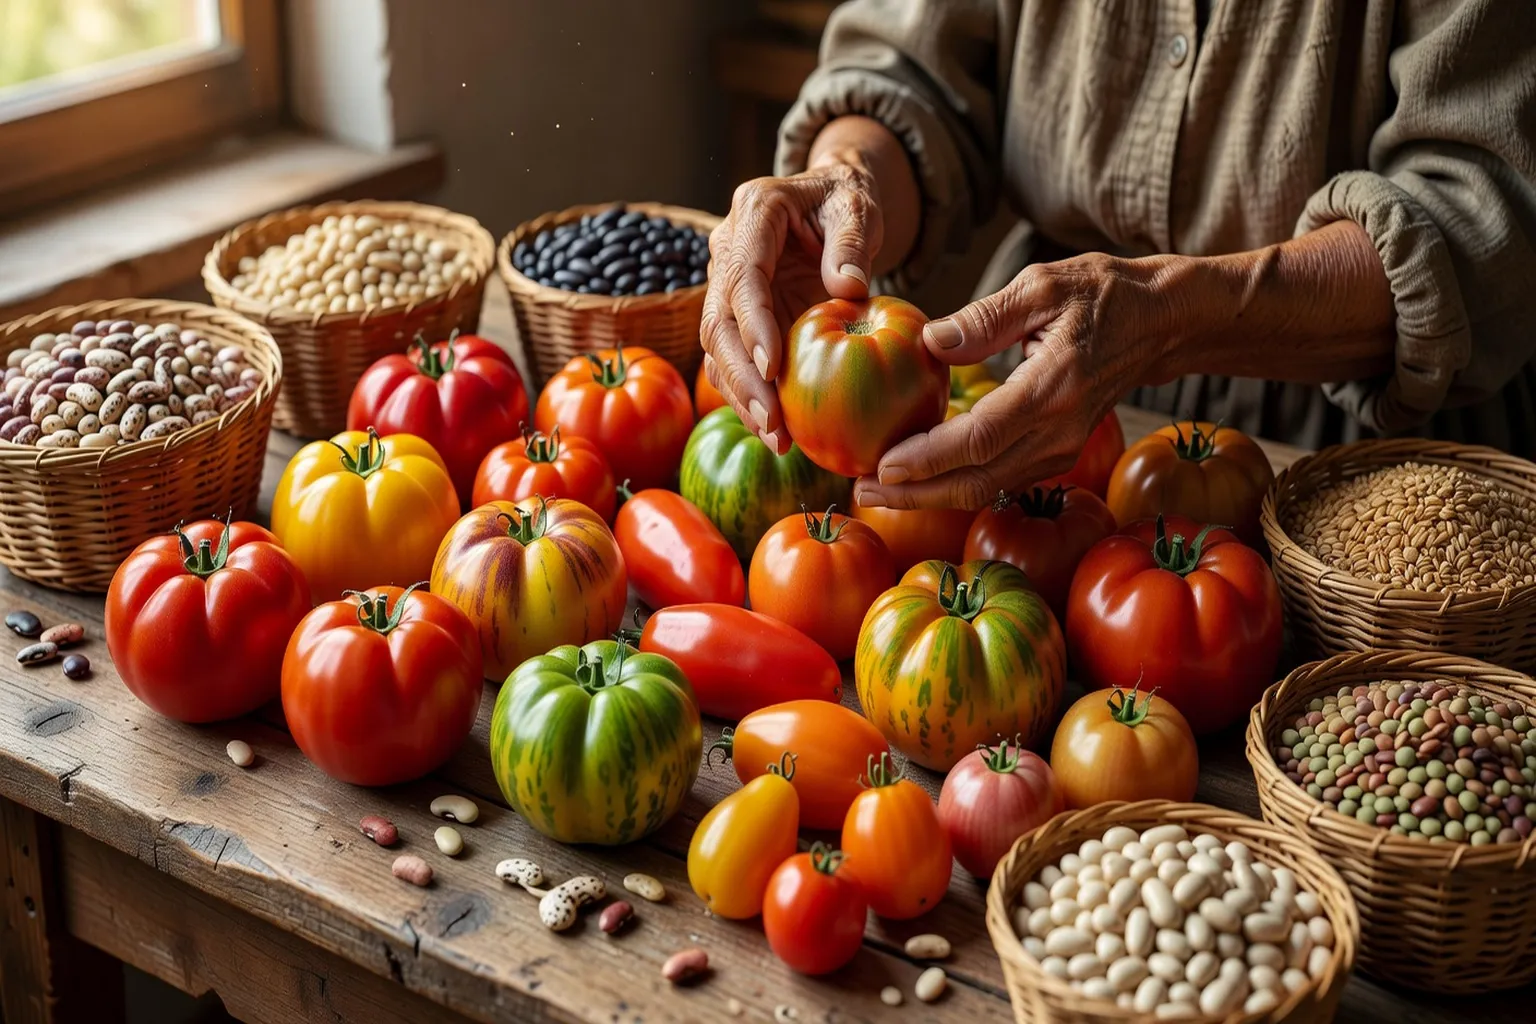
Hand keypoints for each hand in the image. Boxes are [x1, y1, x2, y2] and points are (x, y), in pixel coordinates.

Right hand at [700, 162, 880, 454]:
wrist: (828, 204)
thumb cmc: (845, 201)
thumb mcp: (858, 206)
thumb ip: (852, 241)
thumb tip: (849, 288)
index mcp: (754, 212)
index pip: (743, 275)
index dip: (753, 323)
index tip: (772, 367)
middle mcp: (727, 251)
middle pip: (719, 322)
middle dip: (742, 377)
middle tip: (773, 422)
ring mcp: (726, 286)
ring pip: (719, 350)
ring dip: (743, 398)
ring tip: (777, 439)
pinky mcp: (737, 317)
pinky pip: (733, 362)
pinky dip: (751, 398)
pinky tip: (776, 432)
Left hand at [856, 253, 1177, 509]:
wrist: (1158, 325)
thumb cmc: (1100, 295)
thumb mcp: (1042, 285)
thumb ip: (985, 316)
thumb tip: (930, 341)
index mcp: (1055, 386)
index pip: (983, 436)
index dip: (931, 457)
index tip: (883, 464)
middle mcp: (1060, 430)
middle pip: (979, 479)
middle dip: (916, 493)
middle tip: (862, 491)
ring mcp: (1062, 449)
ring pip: (988, 489)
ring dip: (931, 496)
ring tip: (877, 491)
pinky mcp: (1057, 456)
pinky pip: (999, 481)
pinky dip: (955, 485)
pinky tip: (918, 479)